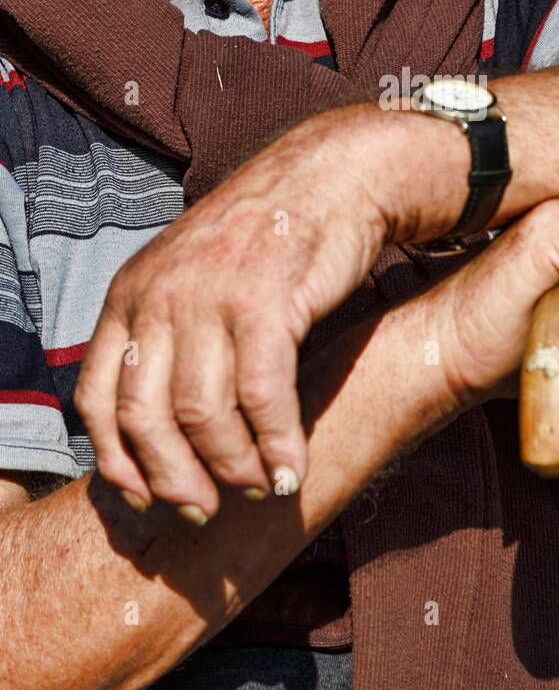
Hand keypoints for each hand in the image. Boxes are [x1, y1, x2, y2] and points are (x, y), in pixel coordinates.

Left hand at [75, 105, 396, 519]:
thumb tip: (155, 433)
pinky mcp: (266, 300)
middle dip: (173, 480)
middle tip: (203, 512)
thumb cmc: (266, 240)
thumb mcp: (190, 278)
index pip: (97, 397)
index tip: (145, 504)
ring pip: (204, 415)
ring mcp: (210, 295)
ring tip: (259, 488)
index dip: (118, 462)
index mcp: (131, 292)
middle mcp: (160, 294)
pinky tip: (292, 470)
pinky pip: (263, 396)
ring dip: (233, 468)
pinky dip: (277, 445)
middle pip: (146, 417)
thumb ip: (166, 338)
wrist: (330, 177)